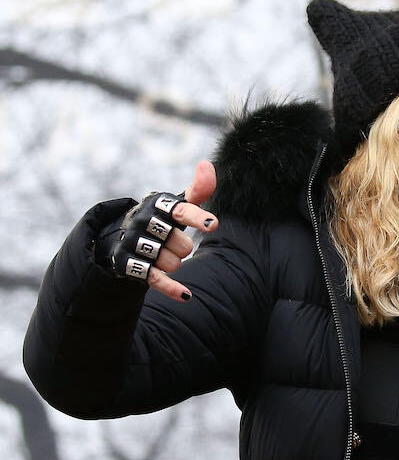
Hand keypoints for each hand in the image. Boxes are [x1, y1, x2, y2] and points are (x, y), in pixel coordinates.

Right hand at [112, 160, 217, 301]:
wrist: (123, 235)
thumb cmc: (162, 218)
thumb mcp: (178, 203)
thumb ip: (198, 189)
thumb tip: (207, 164)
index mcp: (159, 204)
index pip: (181, 210)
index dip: (197, 217)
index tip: (213, 224)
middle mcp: (143, 221)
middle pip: (181, 244)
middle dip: (183, 247)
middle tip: (173, 242)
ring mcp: (134, 243)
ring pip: (171, 262)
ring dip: (174, 262)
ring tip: (164, 254)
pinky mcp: (128, 264)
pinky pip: (154, 279)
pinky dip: (171, 288)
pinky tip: (186, 295)